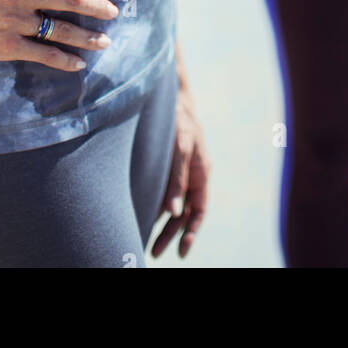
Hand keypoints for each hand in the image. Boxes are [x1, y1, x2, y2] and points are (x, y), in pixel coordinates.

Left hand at [150, 87, 209, 259]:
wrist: (169, 94)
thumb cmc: (178, 119)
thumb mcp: (180, 147)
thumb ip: (177, 179)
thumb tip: (173, 212)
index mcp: (201, 171)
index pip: (199, 209)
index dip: (192, 232)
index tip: (181, 251)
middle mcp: (192, 174)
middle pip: (184, 211)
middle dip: (172, 234)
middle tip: (155, 252)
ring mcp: (179, 170)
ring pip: (173, 204)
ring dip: (163, 224)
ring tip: (149, 241)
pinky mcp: (166, 165)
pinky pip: (164, 191)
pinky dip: (157, 206)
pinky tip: (145, 216)